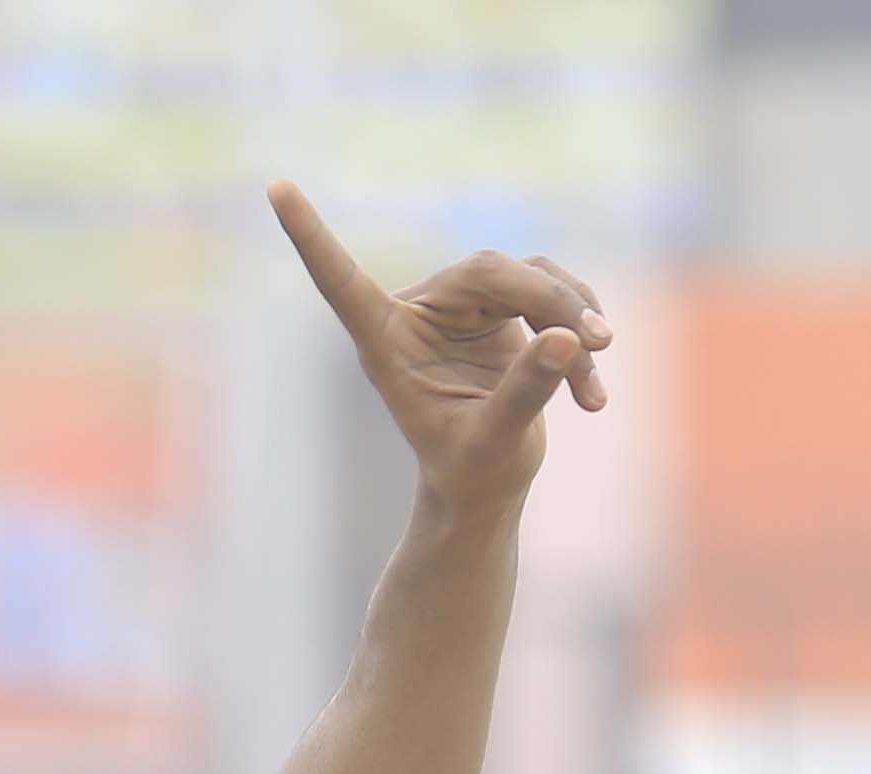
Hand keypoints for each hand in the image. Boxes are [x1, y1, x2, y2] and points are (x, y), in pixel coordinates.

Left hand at [269, 184, 606, 507]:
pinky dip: (581, 334)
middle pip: (490, 270)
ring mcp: (465, 307)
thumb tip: (567, 339)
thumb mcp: (495, 442)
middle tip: (596, 342)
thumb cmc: (471, 472)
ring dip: (574, 317)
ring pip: (531, 275)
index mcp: (385, 340)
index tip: (275, 188)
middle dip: (549, 301)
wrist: (487, 487)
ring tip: (595, 380)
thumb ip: (524, 392)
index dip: (311, 236)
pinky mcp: (506, 309)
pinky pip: (554, 294)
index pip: (341, 280)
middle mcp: (422, 313)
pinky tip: (593, 394)